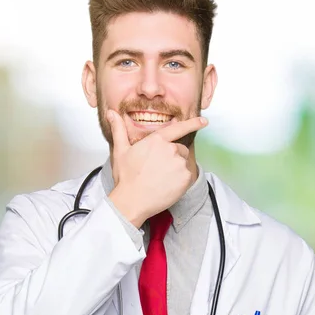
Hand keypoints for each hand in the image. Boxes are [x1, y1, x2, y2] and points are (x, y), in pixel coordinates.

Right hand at [106, 110, 207, 227]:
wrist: (132, 200)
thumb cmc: (126, 177)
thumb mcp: (120, 151)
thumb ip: (119, 130)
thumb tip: (111, 113)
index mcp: (157, 140)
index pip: (178, 128)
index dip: (193, 123)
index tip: (204, 121)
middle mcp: (171, 149)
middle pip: (179, 149)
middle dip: (172, 157)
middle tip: (156, 169)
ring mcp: (179, 164)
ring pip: (183, 163)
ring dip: (176, 168)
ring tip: (160, 178)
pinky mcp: (186, 178)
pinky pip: (187, 175)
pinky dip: (180, 180)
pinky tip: (167, 185)